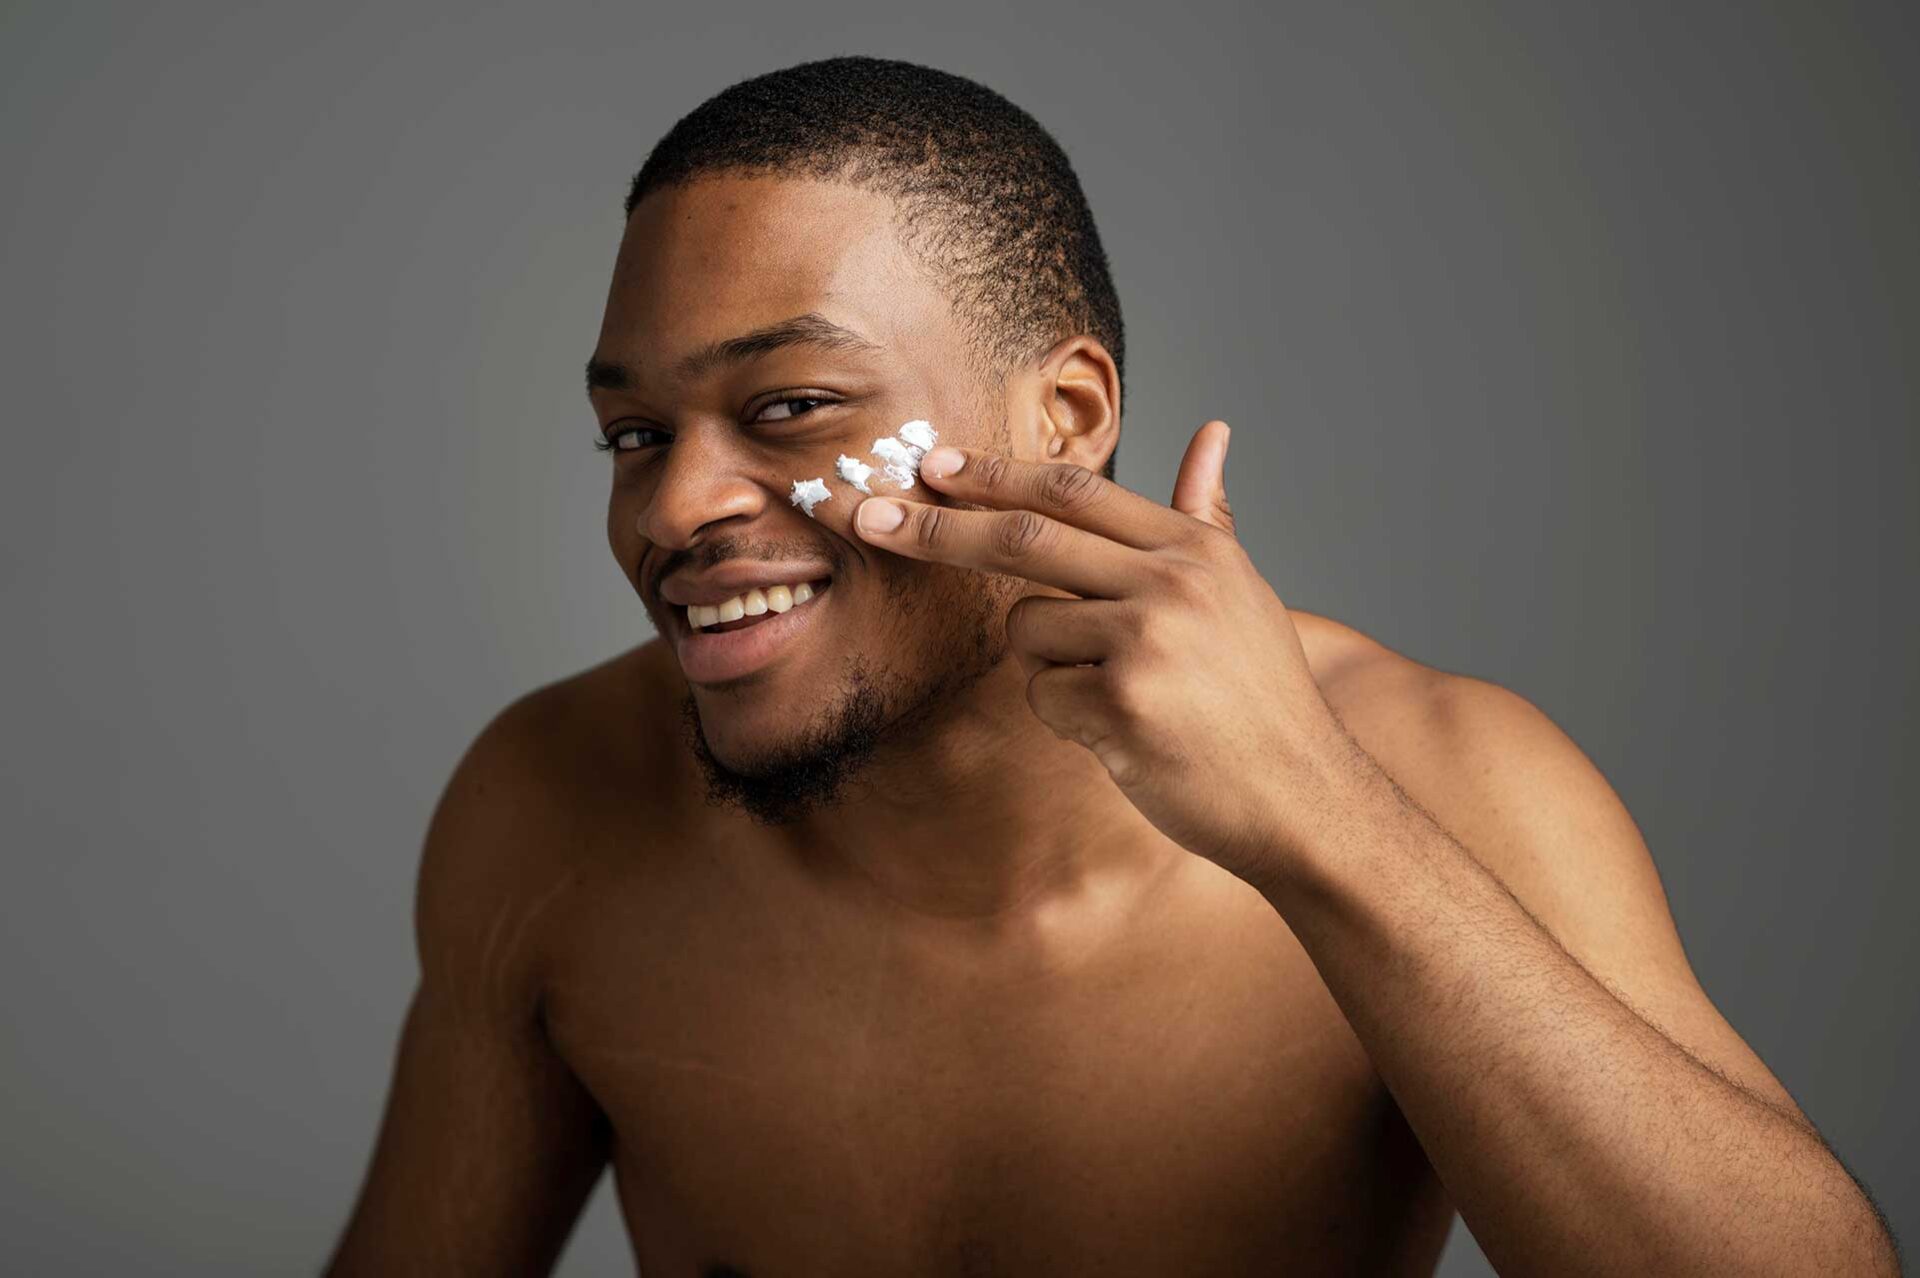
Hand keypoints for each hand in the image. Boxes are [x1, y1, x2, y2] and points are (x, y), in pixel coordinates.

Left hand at [851, 419, 1361, 880]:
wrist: (1301, 797)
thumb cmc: (1261, 698)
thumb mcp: (1242, 590)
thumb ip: (1206, 514)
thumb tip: (1212, 433)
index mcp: (1194, 548)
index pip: (1075, 490)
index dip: (996, 474)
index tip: (934, 465)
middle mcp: (1170, 582)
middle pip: (1024, 536)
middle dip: (936, 527)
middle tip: (868, 517)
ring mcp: (1144, 642)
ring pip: (1026, 629)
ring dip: (1046, 663)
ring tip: (1116, 694)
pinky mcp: (1120, 704)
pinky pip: (1040, 695)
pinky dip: (1065, 717)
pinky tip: (1125, 734)